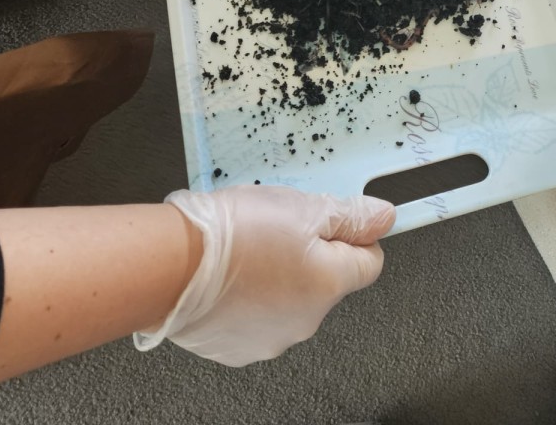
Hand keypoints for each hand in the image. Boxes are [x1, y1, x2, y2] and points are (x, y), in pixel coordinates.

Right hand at [139, 186, 394, 365]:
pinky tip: (230, 273)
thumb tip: (384, 217)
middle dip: (311, 251)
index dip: (355, 235)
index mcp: (329, 285)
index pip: (370, 262)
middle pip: (327, 280)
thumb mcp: (302, 207)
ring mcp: (271, 339)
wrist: (171, 266)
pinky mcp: (237, 348)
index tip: (335, 219)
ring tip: (248, 247)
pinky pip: (257, 316)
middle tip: (281, 225)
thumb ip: (349, 214)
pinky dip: (249, 296)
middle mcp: (307, 321)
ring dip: (279, 274)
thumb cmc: (232, 233)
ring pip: (291, 298)